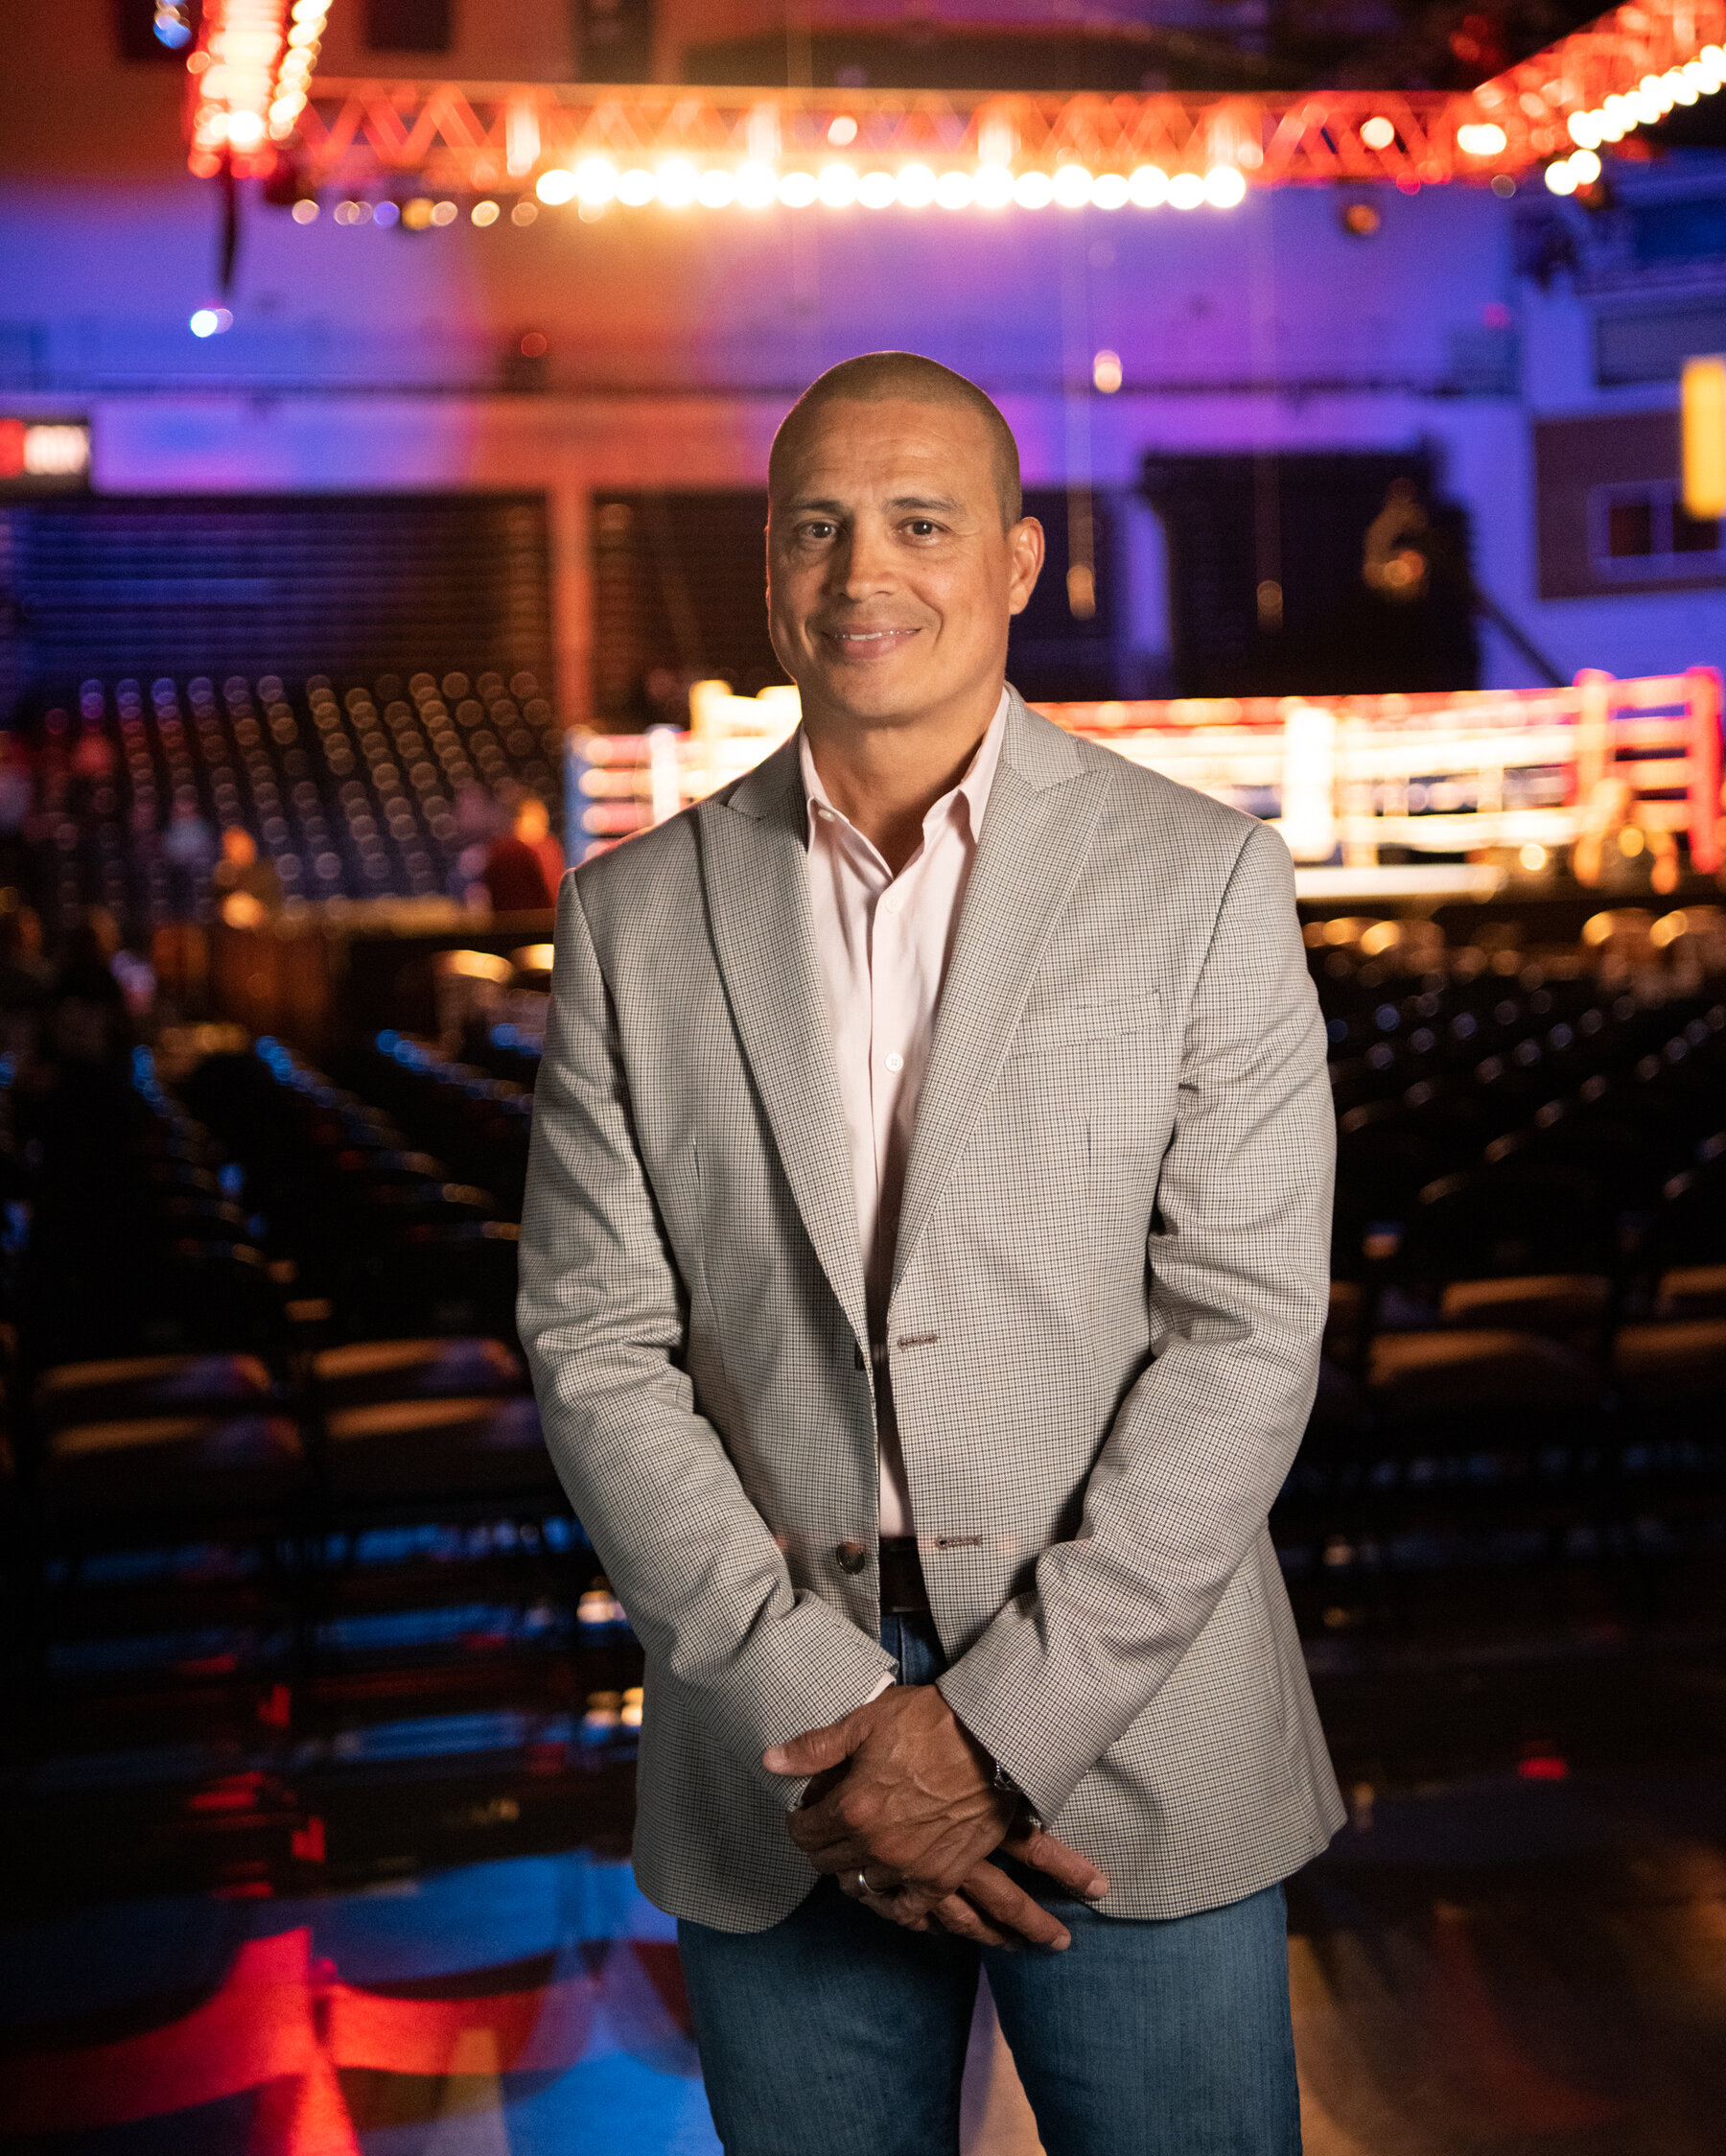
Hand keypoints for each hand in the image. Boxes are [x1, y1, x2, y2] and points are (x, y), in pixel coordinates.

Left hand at [763, 1687, 1107, 1944]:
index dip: (799, 1819)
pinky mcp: (941, 1877)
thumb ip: (817, 1748)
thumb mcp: (867, 1722)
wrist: (996, 1740)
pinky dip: (889, 1899)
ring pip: (860, 1884)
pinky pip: (903, 1908)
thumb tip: (772, 1761)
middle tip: (828, 1825)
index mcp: (853, 1807)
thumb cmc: (931, 1724)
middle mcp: (877, 1846)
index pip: (804, 1831)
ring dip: (851, 1867)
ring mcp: (910, 1867)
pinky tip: (884, 1883)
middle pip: (827, 1861)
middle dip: (819, 1843)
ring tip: (856, 1847)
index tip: (806, 1809)